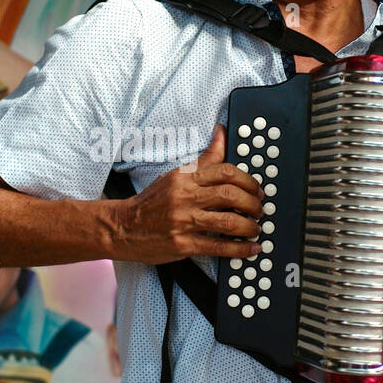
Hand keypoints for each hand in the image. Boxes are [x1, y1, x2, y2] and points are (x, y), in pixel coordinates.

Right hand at [113, 125, 264, 263]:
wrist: (123, 227)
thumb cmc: (151, 202)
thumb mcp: (176, 175)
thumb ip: (204, 158)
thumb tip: (222, 133)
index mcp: (184, 178)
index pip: (225, 172)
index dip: (248, 181)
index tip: (257, 189)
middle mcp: (184, 197)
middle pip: (230, 195)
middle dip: (252, 204)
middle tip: (260, 209)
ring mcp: (183, 222)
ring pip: (227, 222)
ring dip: (249, 226)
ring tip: (256, 229)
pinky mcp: (182, 244)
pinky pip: (217, 247)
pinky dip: (239, 249)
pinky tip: (250, 249)